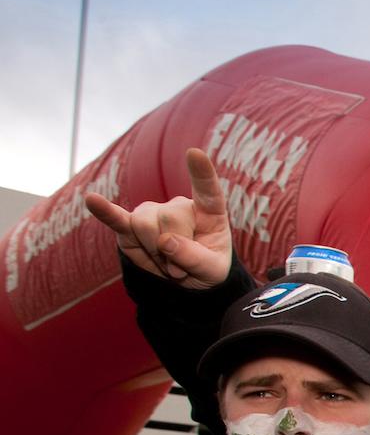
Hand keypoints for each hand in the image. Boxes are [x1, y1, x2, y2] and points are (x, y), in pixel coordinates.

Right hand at [84, 148, 232, 286]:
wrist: (184, 281)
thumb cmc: (206, 269)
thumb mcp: (212, 271)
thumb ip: (194, 257)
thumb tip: (165, 241)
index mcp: (208, 211)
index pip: (206, 190)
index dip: (201, 172)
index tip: (194, 153)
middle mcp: (178, 206)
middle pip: (168, 218)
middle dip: (172, 251)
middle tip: (180, 269)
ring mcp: (153, 213)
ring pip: (144, 224)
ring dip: (153, 253)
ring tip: (165, 263)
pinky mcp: (129, 225)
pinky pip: (116, 218)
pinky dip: (104, 211)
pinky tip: (91, 200)